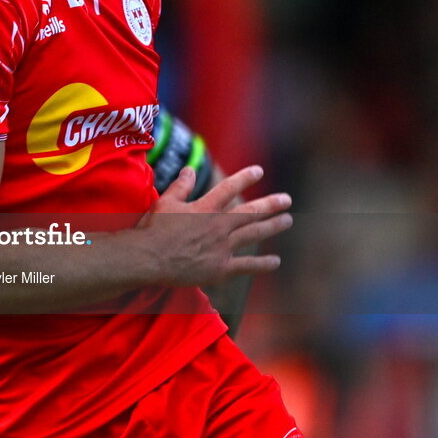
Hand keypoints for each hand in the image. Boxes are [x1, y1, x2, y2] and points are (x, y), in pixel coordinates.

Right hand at [138, 165, 291, 286]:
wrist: (150, 258)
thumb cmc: (154, 228)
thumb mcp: (165, 202)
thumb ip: (181, 186)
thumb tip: (190, 169)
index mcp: (205, 208)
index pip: (228, 188)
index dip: (244, 178)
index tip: (258, 171)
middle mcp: (218, 226)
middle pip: (250, 212)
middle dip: (270, 204)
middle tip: (286, 199)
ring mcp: (222, 248)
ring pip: (253, 234)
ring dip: (272, 227)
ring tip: (287, 220)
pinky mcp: (221, 269)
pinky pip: (246, 266)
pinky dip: (262, 264)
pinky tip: (275, 262)